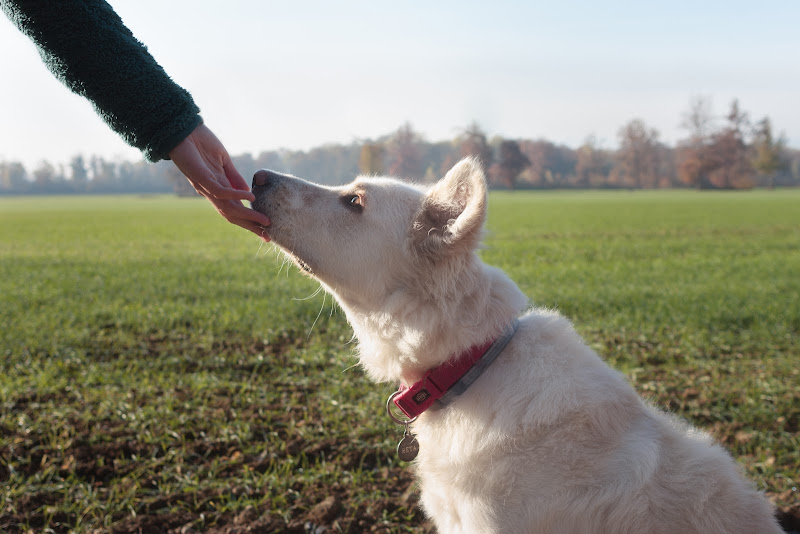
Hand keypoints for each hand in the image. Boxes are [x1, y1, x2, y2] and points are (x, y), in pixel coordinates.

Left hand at [169, 123, 269, 240]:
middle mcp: (211, 190)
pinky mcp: (201, 178)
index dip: (249, 220)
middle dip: (250, 226)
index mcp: (218, 186)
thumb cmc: (201, 141)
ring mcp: (206, 186)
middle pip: (232, 214)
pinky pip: (221, 192)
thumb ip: (234, 176)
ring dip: (247, 216)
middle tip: (267, 236)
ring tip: (264, 221)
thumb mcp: (223, 160)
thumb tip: (249, 192)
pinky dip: (236, 196)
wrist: (182, 128)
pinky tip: (250, 197)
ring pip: (228, 208)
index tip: (265, 229)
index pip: (235, 208)